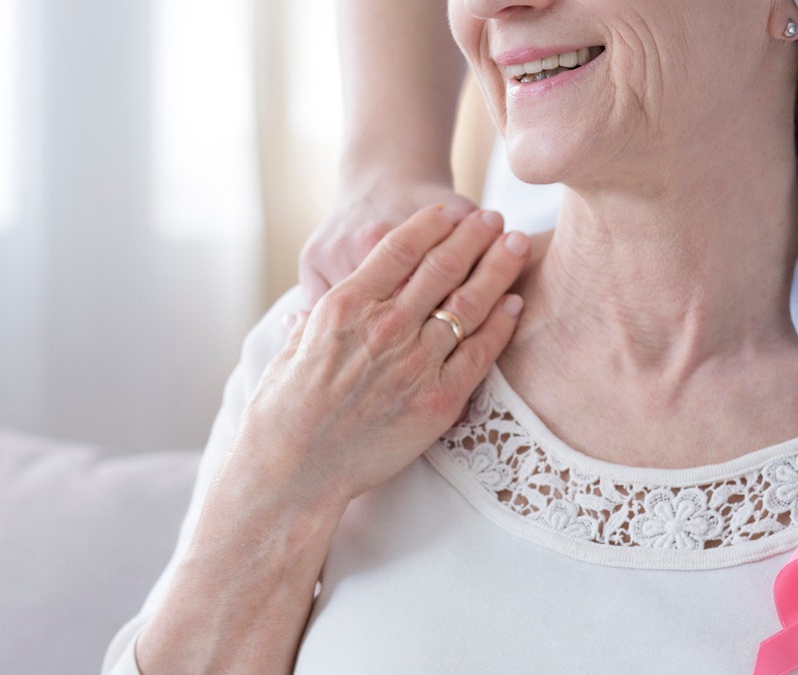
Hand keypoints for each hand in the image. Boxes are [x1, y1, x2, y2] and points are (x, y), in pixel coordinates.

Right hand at [246, 205, 529, 505]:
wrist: (292, 470)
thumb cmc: (282, 413)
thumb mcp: (290, 351)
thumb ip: (313, 324)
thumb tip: (310, 312)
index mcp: (345, 306)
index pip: (400, 248)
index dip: (432, 223)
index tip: (452, 211)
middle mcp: (384, 328)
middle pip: (442, 267)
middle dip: (474, 236)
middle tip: (495, 217)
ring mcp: (413, 364)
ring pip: (468, 304)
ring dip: (496, 269)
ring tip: (516, 245)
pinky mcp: (437, 401)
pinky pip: (480, 353)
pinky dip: (501, 324)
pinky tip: (514, 303)